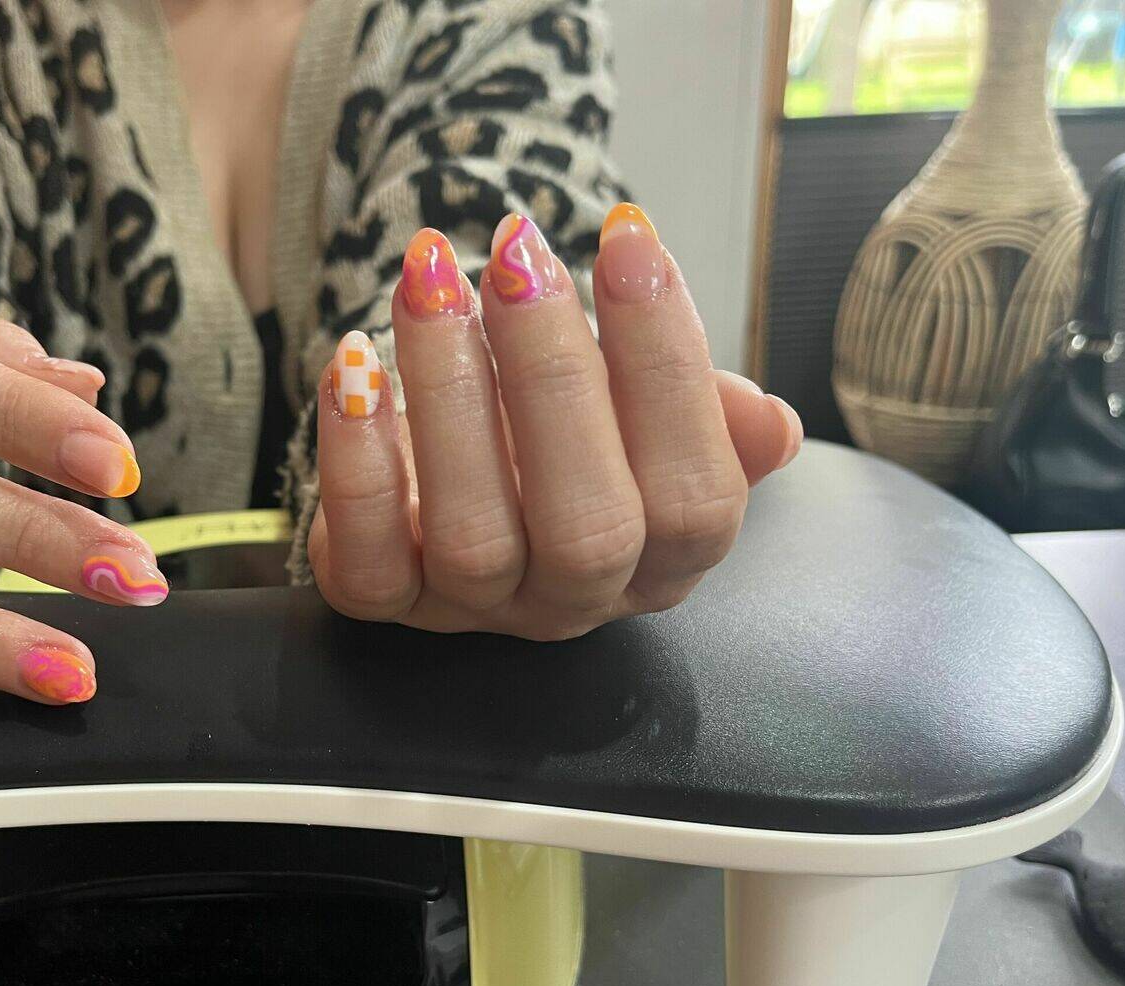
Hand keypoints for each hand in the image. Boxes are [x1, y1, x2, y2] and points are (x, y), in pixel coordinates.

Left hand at [308, 206, 802, 638]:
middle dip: (555, 378)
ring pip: (473, 536)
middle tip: (518, 254)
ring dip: (450, 394)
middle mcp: (575, 597)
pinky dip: (356, 460)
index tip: (628, 238)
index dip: (670, 369)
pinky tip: (355, 361)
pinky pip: (364, 563)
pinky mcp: (380, 597)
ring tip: (430, 281)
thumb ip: (704, 415)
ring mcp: (473, 608)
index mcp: (662, 555)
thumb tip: (769, 424)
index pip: (696, 497)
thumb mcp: (640, 416)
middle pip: (589, 527)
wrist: (446, 474)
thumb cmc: (558, 430)